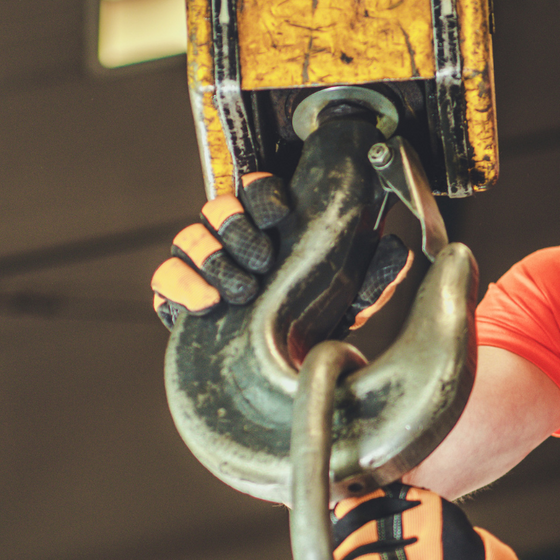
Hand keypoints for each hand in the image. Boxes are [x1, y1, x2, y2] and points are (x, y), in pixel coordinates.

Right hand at [149, 172, 411, 331]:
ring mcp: (201, 268)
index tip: (278, 214)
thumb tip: (396, 249)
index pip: (254, 188)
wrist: (282, 371)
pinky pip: (163, 281)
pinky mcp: (178, 299)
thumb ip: (371, 275)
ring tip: (236, 290)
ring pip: (187, 240)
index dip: (260, 193)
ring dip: (211, 259)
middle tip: (261, 260)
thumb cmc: (313, 323)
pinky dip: (180, 287)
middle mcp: (231, 241)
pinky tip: (206, 304)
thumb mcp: (347, 298)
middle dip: (237, 230)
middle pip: (217, 209)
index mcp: (268, 228)